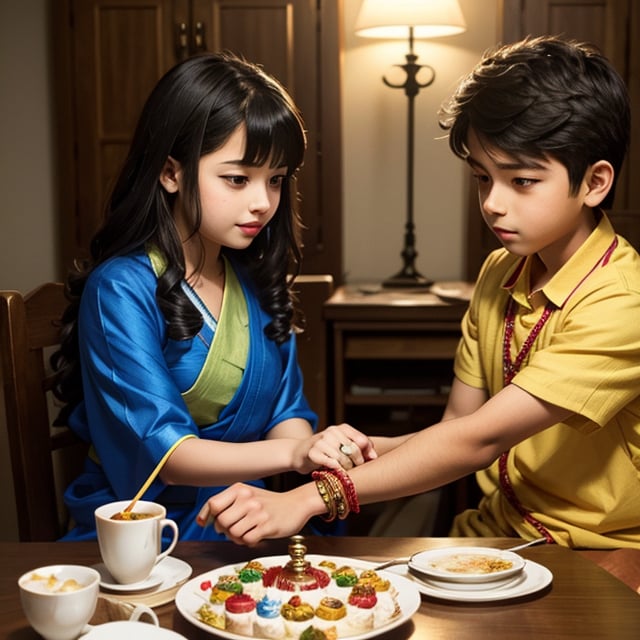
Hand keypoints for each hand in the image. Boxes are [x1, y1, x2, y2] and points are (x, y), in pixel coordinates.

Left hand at [197, 483, 311, 545]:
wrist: (297, 504)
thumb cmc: (268, 502)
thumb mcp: (247, 495)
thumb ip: (226, 504)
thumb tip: (203, 520)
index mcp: (240, 489)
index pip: (213, 504)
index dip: (207, 516)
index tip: (206, 523)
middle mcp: (248, 498)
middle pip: (221, 522)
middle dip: (224, 529)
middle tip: (234, 528)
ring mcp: (258, 512)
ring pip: (233, 533)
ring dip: (237, 537)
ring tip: (246, 532)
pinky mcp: (267, 526)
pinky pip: (247, 540)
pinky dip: (248, 541)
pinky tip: (255, 535)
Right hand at [295, 423, 376, 473]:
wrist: (300, 453)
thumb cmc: (327, 451)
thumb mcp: (343, 445)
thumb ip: (360, 448)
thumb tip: (374, 457)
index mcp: (342, 428)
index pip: (362, 441)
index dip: (366, 454)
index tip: (364, 462)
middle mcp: (332, 431)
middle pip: (354, 450)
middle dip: (357, 463)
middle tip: (354, 469)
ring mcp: (321, 440)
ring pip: (343, 459)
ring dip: (346, 469)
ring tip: (344, 471)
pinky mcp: (313, 452)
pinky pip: (331, 463)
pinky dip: (336, 470)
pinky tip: (335, 472)